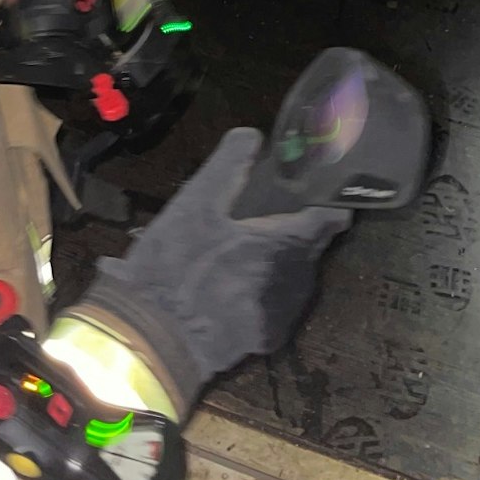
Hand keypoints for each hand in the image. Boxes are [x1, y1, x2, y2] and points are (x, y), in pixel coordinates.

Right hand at [76, 129, 349, 406]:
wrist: (151, 340)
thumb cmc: (173, 267)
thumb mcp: (193, 205)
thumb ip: (229, 166)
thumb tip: (253, 136)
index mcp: (279, 247)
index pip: (327, 221)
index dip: (329, 204)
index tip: (325, 193)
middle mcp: (290, 284)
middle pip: (312, 251)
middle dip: (301, 233)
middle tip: (277, 217)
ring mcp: (279, 318)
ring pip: (297, 280)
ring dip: (286, 263)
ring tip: (254, 250)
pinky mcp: (263, 343)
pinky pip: (280, 307)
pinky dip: (269, 292)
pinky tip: (240, 285)